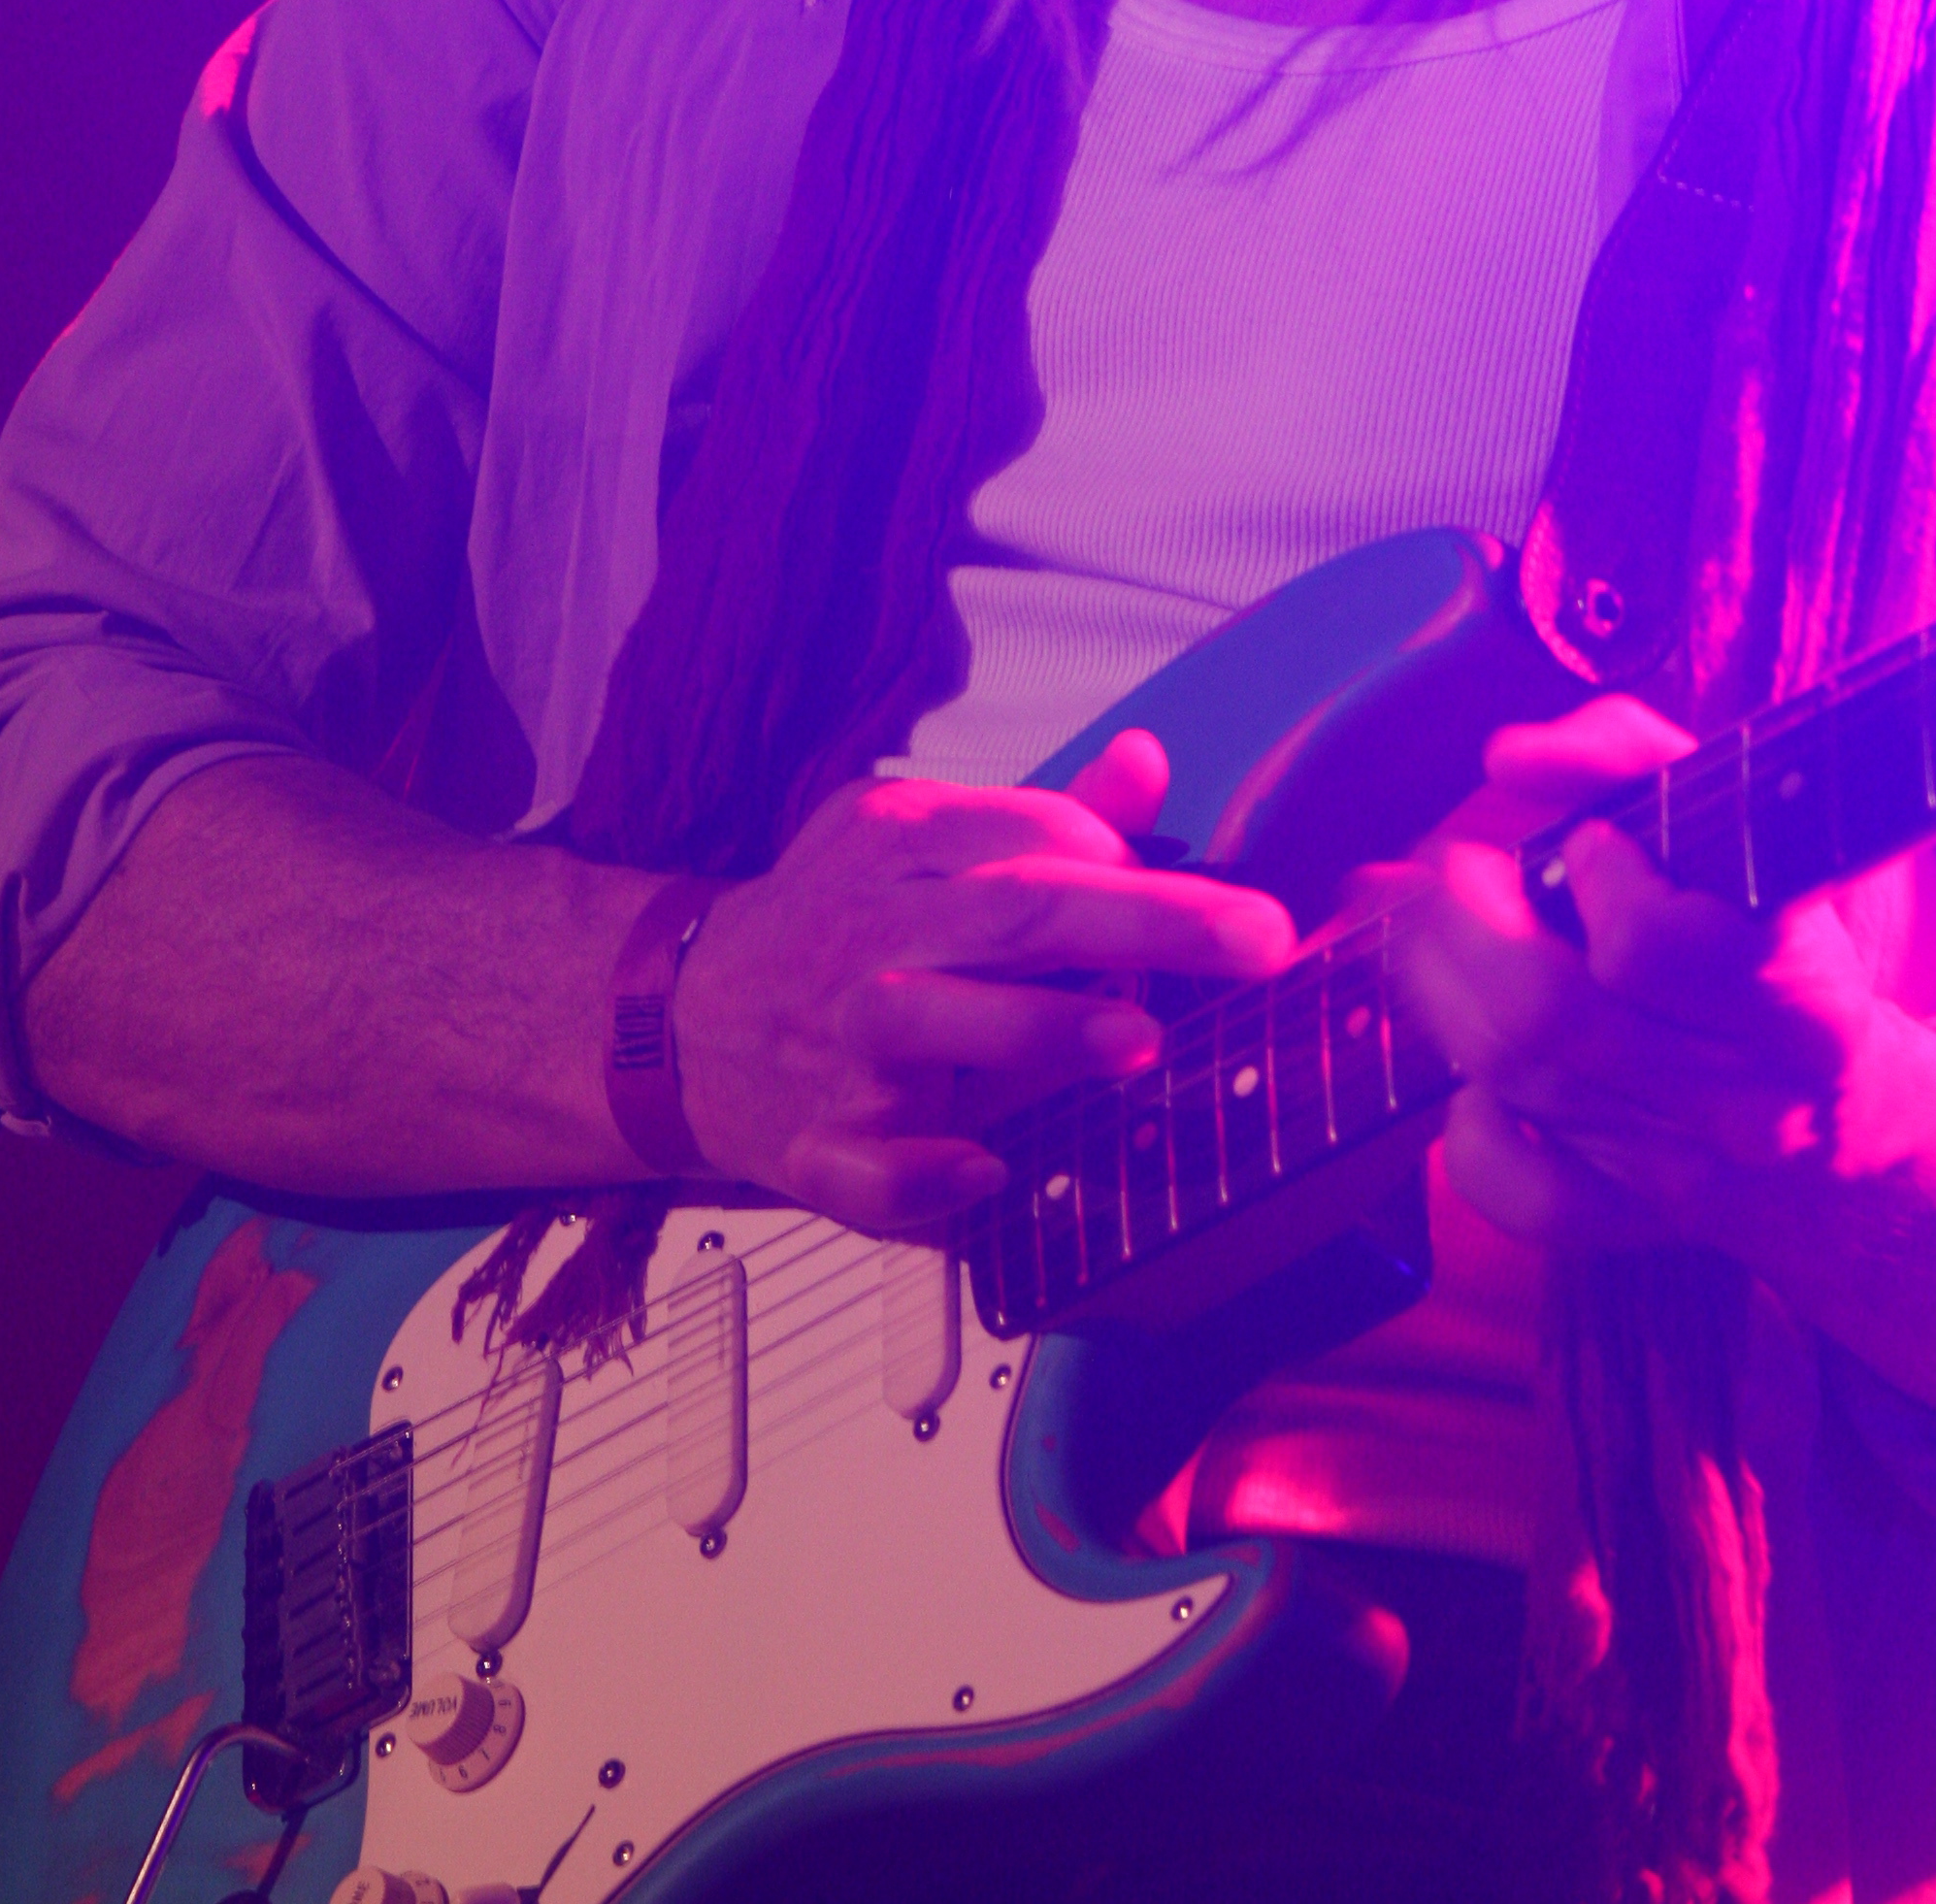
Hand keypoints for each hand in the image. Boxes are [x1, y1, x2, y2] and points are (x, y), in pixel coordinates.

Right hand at [672, 731, 1294, 1230]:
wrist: (676, 1017)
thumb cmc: (840, 921)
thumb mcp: (920, 841)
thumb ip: (1045, 810)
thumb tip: (1148, 760)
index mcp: (898, 846)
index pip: (1026, 832)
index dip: (1115, 853)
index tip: (1210, 893)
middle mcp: (870, 935)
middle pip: (1014, 914)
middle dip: (1141, 923)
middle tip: (1259, 937)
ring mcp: (839, 1044)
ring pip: (936, 1027)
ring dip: (1038, 1035)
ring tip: (1139, 1040)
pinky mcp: (813, 1146)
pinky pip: (866, 1170)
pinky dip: (922, 1175)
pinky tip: (987, 1169)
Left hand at [1401, 695, 1894, 1251]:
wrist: (1856, 1138)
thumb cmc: (1784, 945)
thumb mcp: (1747, 828)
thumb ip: (1629, 756)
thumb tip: (1508, 757)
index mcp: (1793, 999)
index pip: (1656, 947)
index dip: (1599, 880)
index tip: (1589, 844)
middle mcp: (1740, 1098)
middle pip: (1552, 1018)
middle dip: (1466, 923)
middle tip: (1452, 866)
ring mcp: (1681, 1172)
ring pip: (1519, 1084)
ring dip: (1441, 989)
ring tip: (1429, 928)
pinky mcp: (1630, 1225)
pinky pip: (1519, 1194)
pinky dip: (1472, 1129)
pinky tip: (1474, 1073)